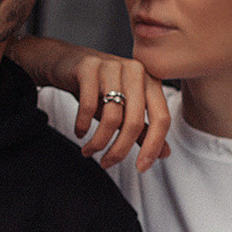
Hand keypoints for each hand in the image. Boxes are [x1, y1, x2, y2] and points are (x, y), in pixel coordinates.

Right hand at [5, 39, 171, 171]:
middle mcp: (136, 71)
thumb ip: (144, 130)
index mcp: (151, 81)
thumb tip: (165, 154)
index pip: (162, 119)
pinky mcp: (89, 67)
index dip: (153, 147)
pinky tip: (79, 132)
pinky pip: (88, 105)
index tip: (140, 168)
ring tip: (88, 151)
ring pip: (111, 117)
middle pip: (135, 122)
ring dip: (98, 141)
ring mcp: (112, 66)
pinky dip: (82, 125)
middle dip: (119, 150)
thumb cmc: (99, 88)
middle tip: (106, 163)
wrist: (67, 62)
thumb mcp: (124, 109)